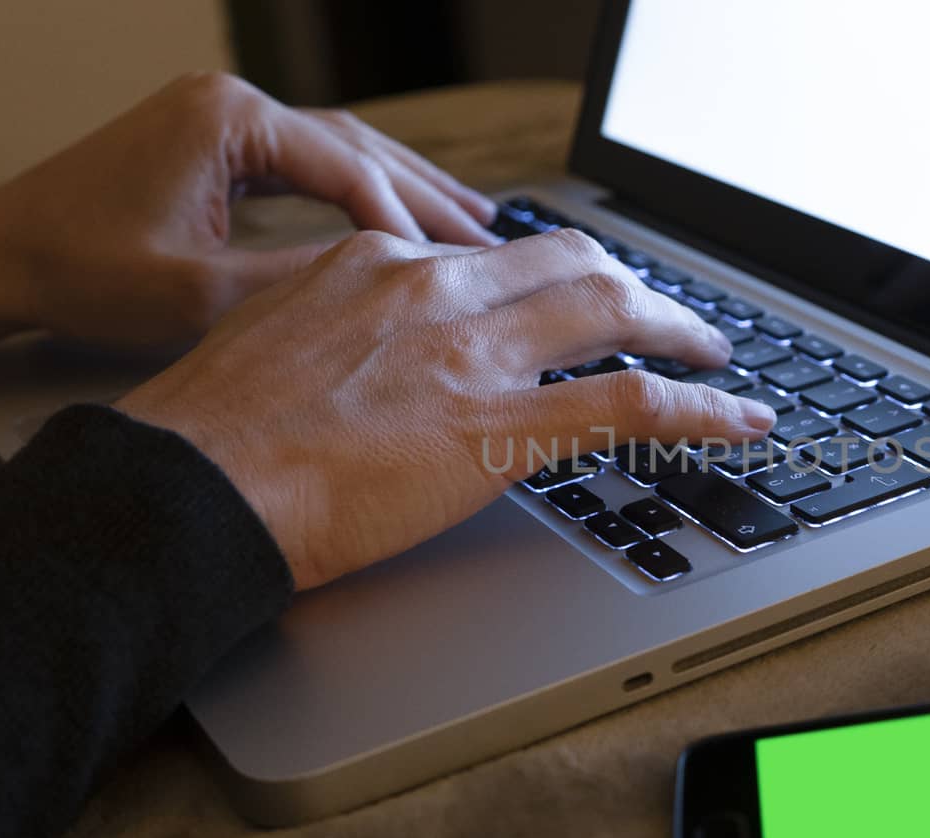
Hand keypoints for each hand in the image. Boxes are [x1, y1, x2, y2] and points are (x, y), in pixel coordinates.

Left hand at [0, 71, 498, 351]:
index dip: (408, 224)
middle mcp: (231, 107)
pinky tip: (398, 214)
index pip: (348, 168)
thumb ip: (298, 281)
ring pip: (343, 148)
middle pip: (360, 146)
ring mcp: (225, 120)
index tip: (457, 270)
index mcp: (228, 122)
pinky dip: (362, 190)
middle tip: (493, 238)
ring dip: (406, 186)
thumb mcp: (202, 293)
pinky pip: (311, 162)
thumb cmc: (81, 269)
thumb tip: (383, 287)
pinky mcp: (218, 144)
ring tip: (471, 222)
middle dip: (429, 196)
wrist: (2, 256)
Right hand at [116, 229, 777, 588]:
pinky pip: (633, 403)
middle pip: (572, 262)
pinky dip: (701, 409)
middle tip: (668, 318)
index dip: (550, 283)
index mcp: (379, 261)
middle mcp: (437, 287)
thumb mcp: (281, 341)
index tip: (572, 304)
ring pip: (616, 312)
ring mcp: (476, 353)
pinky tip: (738, 420)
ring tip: (716, 358)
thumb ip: (352, 329)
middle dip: (634, 288)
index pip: (494, 258)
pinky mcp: (502, 426)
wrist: (191, 487)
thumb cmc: (215, 434)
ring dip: (680, 331)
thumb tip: (394, 353)